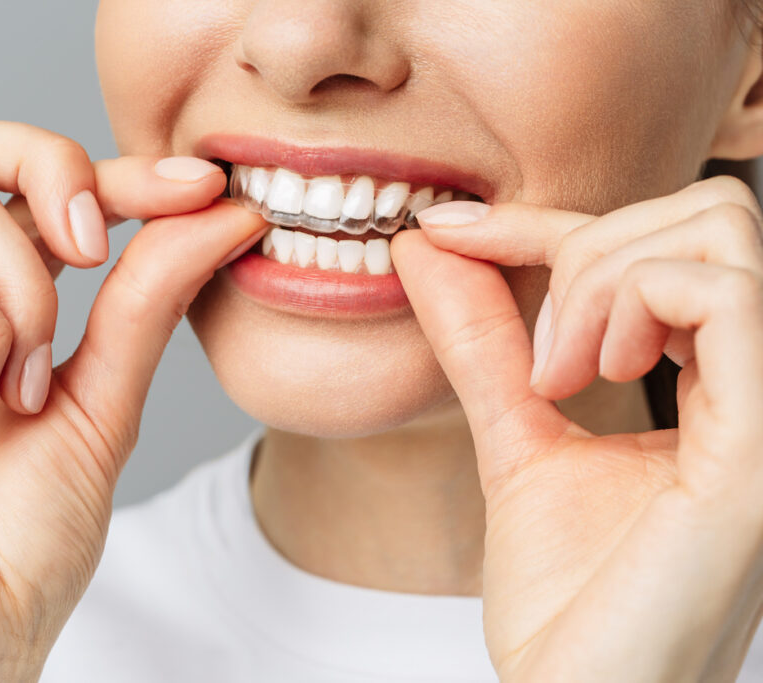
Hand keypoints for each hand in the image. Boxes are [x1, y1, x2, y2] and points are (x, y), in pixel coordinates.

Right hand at [0, 111, 265, 681]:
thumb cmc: (30, 531)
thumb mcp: (109, 394)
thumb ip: (149, 297)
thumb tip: (215, 209)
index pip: (28, 183)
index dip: (115, 171)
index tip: (200, 189)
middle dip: (57, 169)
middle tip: (99, 250)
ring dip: (28, 290)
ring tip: (29, 384)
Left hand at [390, 175, 762, 682]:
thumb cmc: (567, 595)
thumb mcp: (517, 433)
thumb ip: (482, 339)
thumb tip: (428, 246)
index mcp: (724, 387)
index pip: (658, 244)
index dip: (543, 222)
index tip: (442, 231)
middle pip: (710, 212)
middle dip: (587, 250)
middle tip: (538, 359)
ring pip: (720, 229)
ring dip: (601, 279)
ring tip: (557, 376)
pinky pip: (724, 293)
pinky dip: (631, 305)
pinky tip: (590, 380)